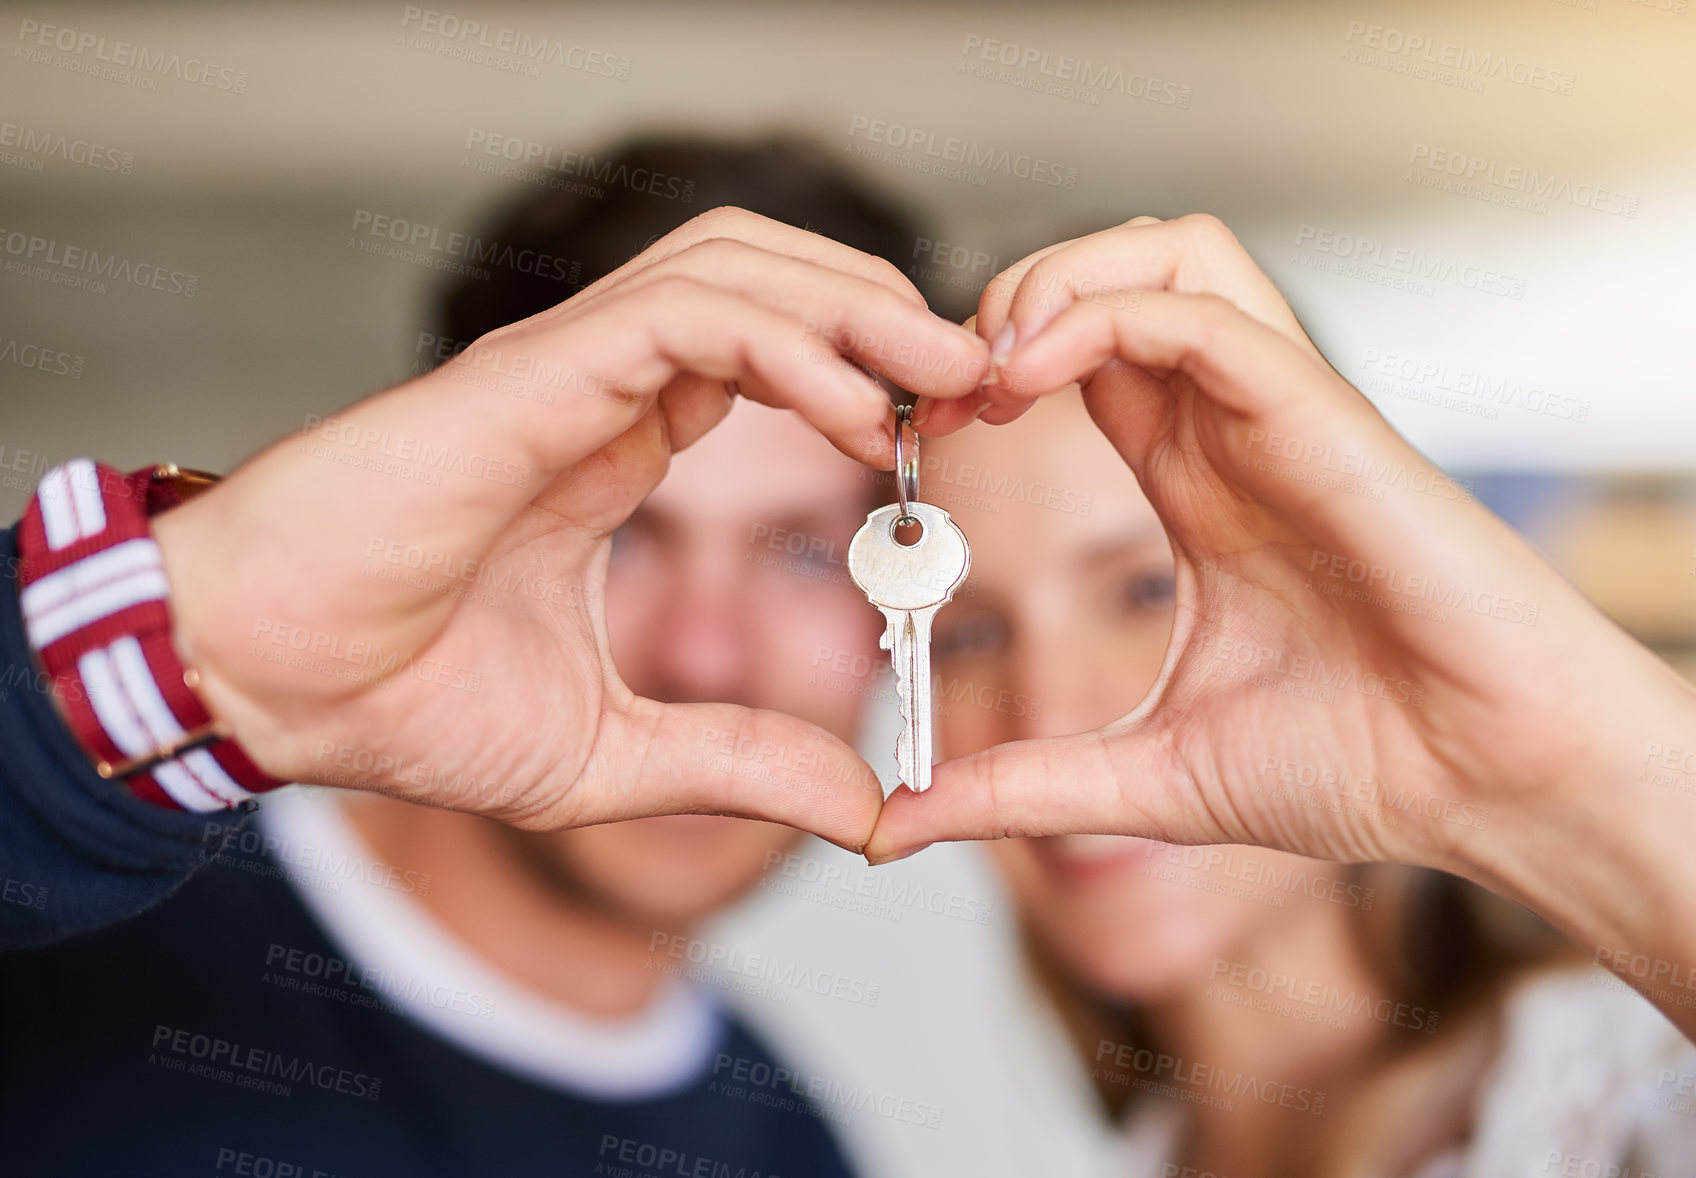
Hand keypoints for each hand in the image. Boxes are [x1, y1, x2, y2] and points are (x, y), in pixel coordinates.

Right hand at [151, 208, 987, 850]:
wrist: (259, 688)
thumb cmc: (398, 704)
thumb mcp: (610, 752)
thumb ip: (739, 763)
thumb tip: (865, 808)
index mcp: (615, 443)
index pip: (770, 353)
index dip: (872, 377)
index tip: (956, 436)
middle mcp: (596, 386)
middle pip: (771, 278)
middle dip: (888, 317)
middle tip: (985, 383)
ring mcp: (559, 370)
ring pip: (735, 264)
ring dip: (857, 307)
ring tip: (949, 377)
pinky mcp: (527, 376)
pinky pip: (684, 314)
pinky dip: (788, 342)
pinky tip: (857, 414)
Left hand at [870, 217, 1695, 978]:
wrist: (1492, 787)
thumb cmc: (1362, 766)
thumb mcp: (1149, 777)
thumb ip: (1022, 787)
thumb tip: (900, 827)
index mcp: (1197, 486)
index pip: (1085, 360)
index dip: (990, 369)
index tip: (922, 430)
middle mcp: (1233, 432)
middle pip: (1119, 275)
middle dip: (1013, 296)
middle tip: (947, 385)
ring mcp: (1280, 416)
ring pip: (1170, 255)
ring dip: (1060, 282)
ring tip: (995, 364)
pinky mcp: (1324, 418)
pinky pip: (1209, 313)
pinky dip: (1109, 314)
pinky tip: (1036, 374)